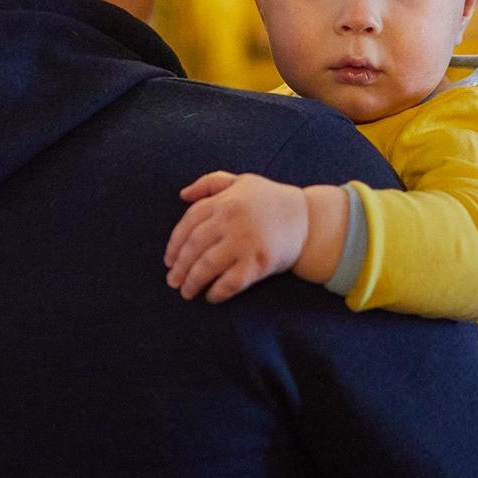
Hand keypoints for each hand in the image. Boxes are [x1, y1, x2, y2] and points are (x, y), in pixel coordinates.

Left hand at [166, 172, 310, 302]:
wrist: (308, 219)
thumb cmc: (271, 200)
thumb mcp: (242, 181)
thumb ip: (211, 183)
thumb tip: (182, 195)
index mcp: (224, 201)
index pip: (188, 224)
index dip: (174, 244)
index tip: (169, 260)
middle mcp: (231, 220)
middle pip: (193, 247)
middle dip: (179, 267)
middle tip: (173, 281)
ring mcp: (244, 243)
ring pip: (206, 267)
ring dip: (192, 282)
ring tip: (186, 292)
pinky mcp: (257, 263)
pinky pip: (229, 283)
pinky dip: (216, 292)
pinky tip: (210, 296)